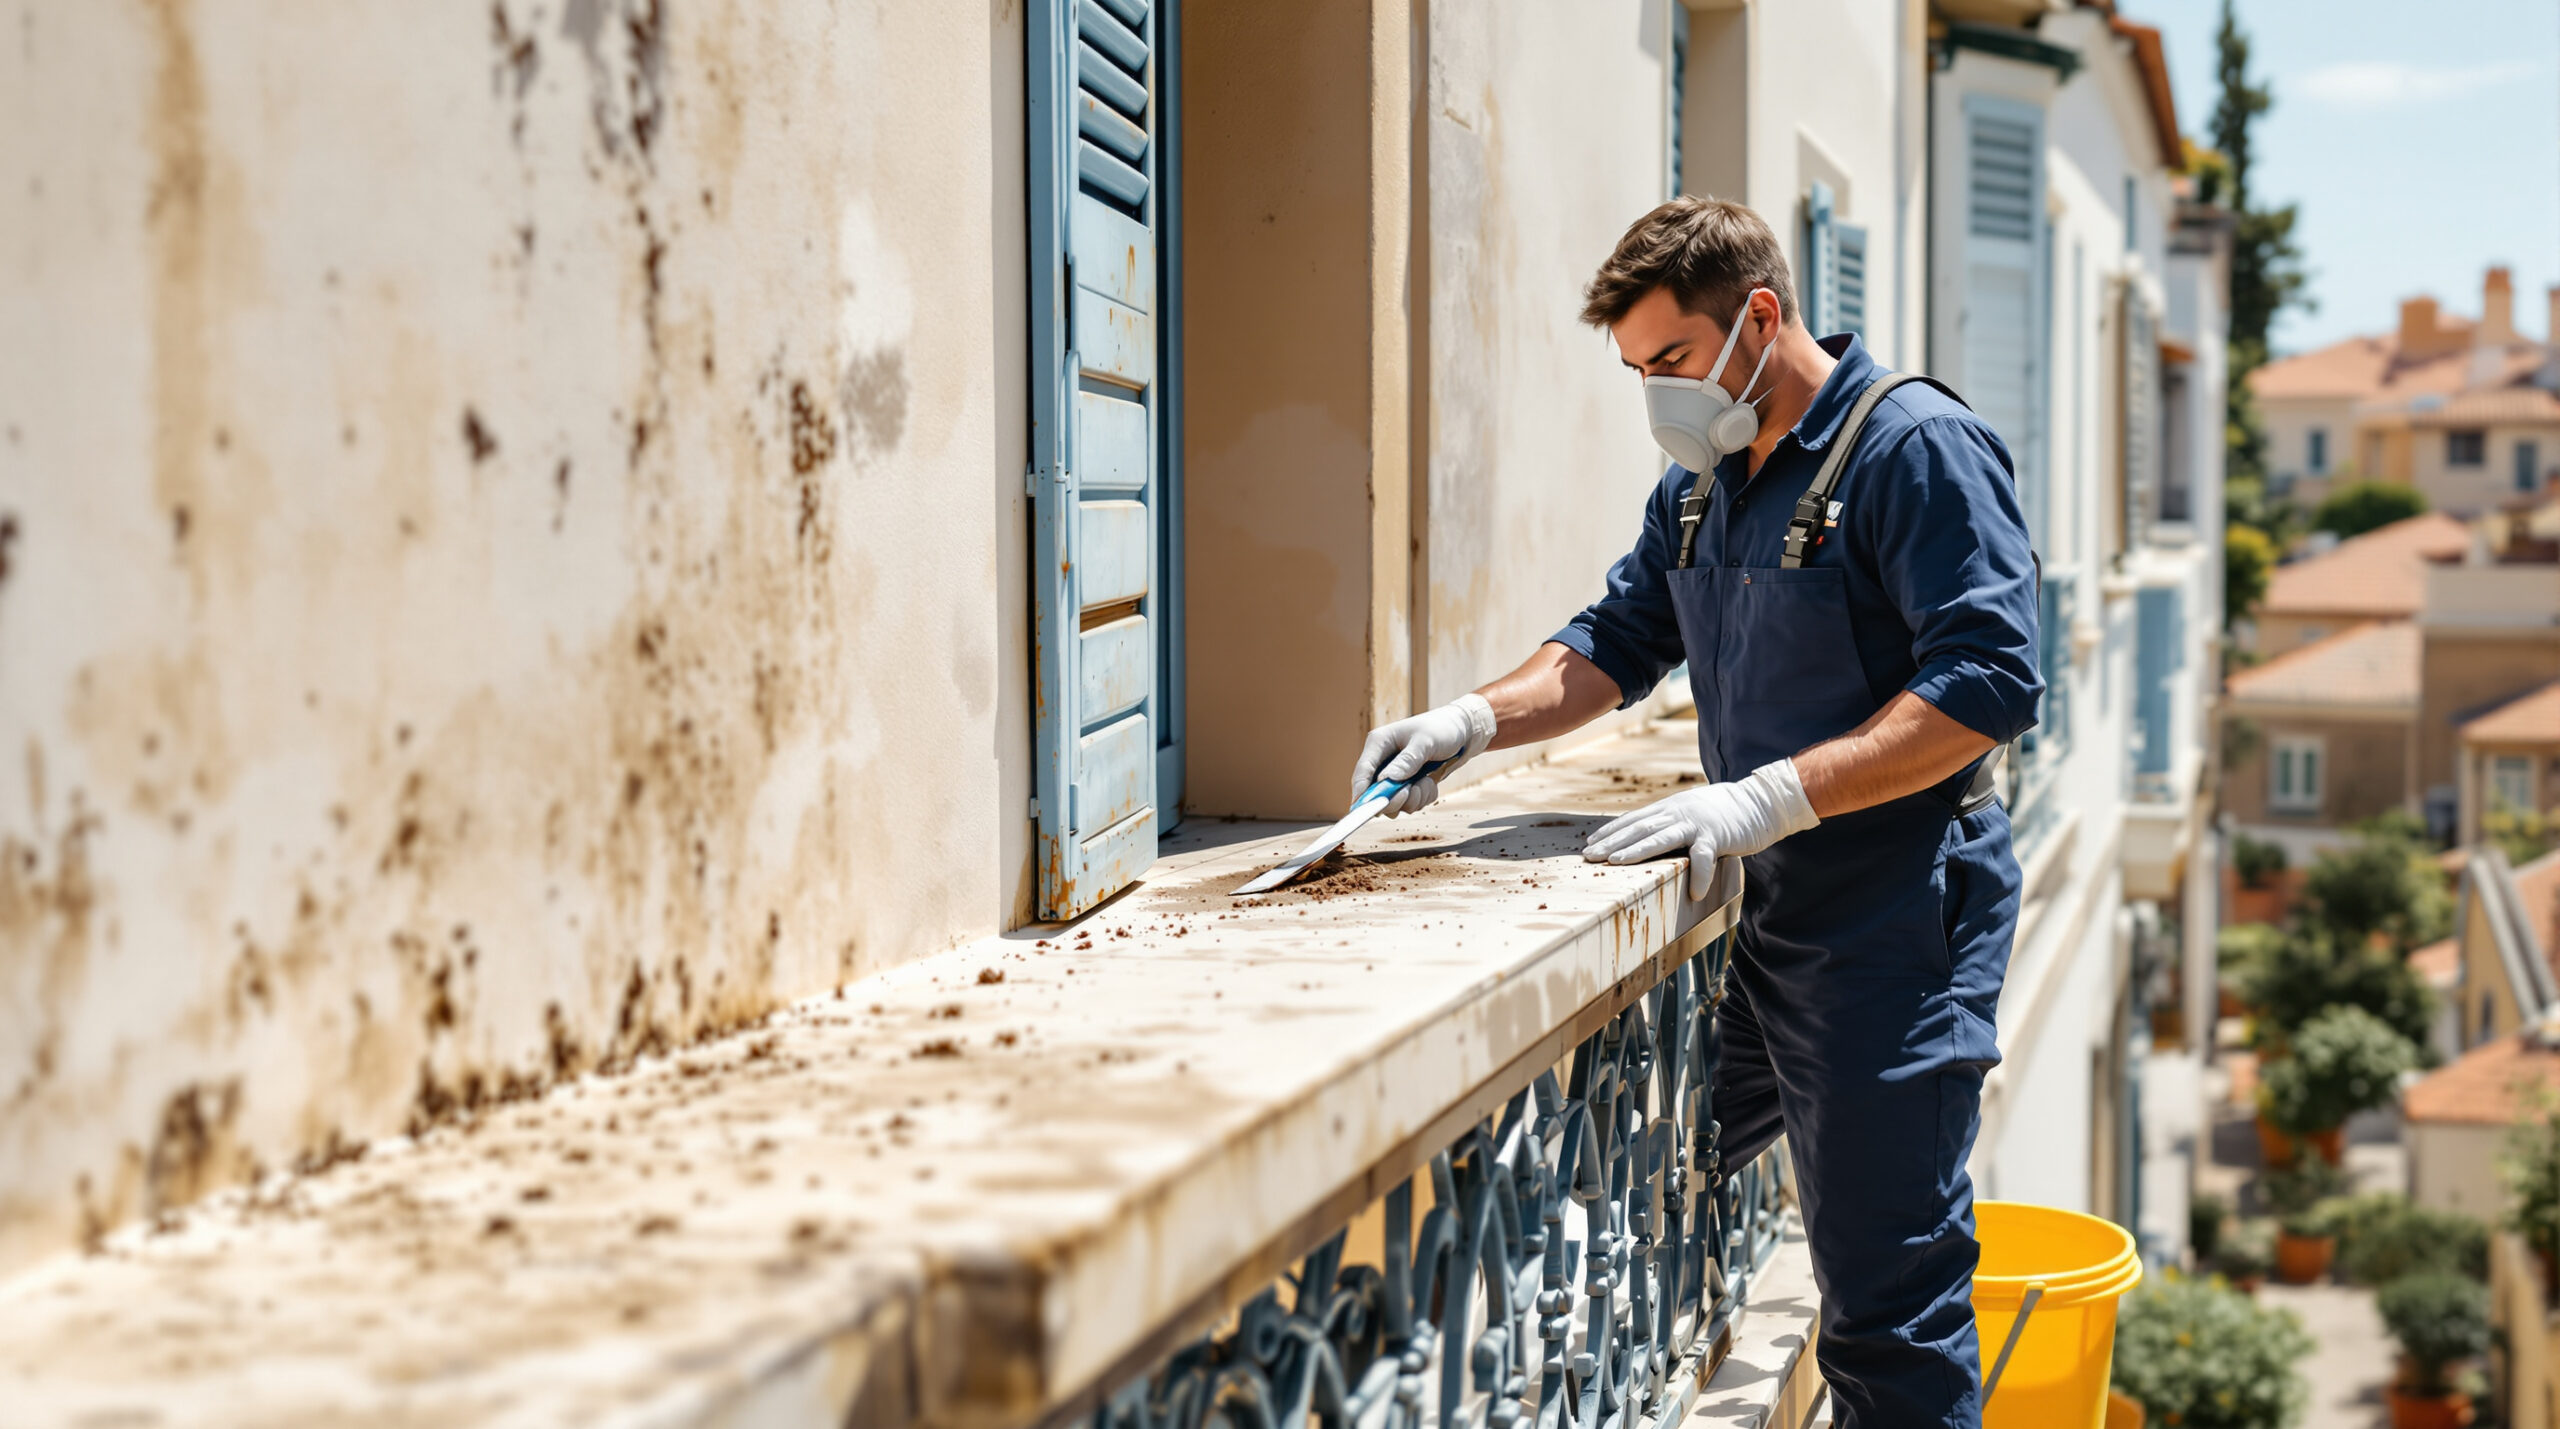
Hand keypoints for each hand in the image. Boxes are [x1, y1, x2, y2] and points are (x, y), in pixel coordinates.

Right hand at [1351, 694, 1497, 815]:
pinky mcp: (1408, 784)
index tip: (1367, 809)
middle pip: (1375, 793)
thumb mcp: (1425, 742)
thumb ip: (1407, 761)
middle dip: (1395, 798)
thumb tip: (1387, 780)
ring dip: (1413, 799)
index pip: (1362, 771)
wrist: (1463, 732)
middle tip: (1411, 792)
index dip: (1361, 793)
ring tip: (1427, 782)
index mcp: (1379, 743)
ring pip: (1394, 802)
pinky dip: (1422, 798)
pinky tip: (1431, 783)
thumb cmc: (1442, 728)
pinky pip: (1410, 802)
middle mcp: (1383, 760)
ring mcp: (1395, 774)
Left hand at [1583, 760, 1818, 897]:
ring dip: (1637, 850)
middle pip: (1639, 828)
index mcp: (1670, 809)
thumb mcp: (1690, 813)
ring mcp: (1697, 824)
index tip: (1589, 843)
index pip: (1634, 819)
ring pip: (1661, 837)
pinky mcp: (1718, 836)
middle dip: (1612, 842)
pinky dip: (1700, 876)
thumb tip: (1647, 838)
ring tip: (1616, 863)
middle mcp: (1678, 813)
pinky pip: (1705, 858)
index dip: (1611, 832)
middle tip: (1589, 856)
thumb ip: (1670, 823)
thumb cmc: (1722, 812)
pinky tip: (1694, 893)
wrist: (1759, 802)